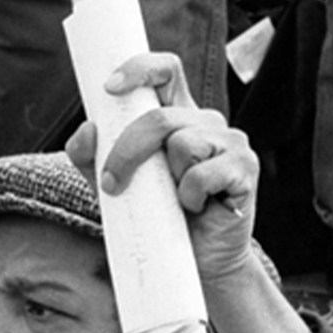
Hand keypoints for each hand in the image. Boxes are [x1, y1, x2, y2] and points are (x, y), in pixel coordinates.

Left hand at [64, 52, 259, 283]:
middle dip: (126, 150)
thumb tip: (88, 133)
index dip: (140, 69)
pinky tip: (198, 208)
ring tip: (175, 200)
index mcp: (179, 117)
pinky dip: (190, 197)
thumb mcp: (116, 185)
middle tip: (111, 183)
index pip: (166, 72)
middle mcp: (207, 123)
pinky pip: (202, 174)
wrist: (197, 263)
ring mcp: (230, 143)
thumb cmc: (159, 219)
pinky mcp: (245, 168)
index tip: (110, 88)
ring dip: (167, 181)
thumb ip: (94, 157)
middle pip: (160, 117)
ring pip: (182, 143)